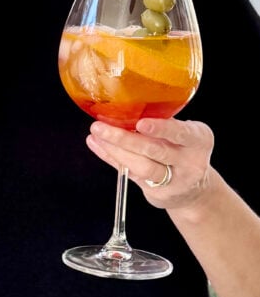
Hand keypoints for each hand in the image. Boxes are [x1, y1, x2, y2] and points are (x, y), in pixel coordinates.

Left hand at [86, 117, 212, 207]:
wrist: (195, 191)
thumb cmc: (182, 151)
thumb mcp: (182, 134)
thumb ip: (162, 122)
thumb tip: (124, 103)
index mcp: (199, 139)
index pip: (181, 133)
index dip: (162, 128)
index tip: (141, 123)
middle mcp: (191, 161)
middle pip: (155, 150)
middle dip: (125, 138)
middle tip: (100, 127)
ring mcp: (176, 181)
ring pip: (142, 166)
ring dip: (115, 150)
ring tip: (96, 135)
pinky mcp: (159, 194)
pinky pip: (131, 174)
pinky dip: (111, 159)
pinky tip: (97, 145)